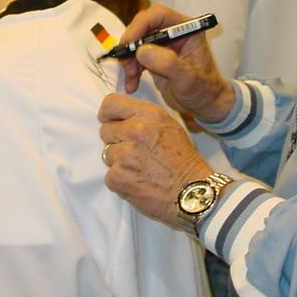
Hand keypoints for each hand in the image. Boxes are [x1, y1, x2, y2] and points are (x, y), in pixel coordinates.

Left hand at [98, 93, 212, 225]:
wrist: (191, 192)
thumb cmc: (184, 161)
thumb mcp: (170, 126)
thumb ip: (144, 118)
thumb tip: (121, 118)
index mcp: (149, 115)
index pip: (111, 103)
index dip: (108, 114)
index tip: (111, 121)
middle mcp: (135, 131)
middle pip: (106, 130)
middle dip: (116, 140)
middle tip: (134, 151)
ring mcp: (124, 155)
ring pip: (107, 153)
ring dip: (119, 161)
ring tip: (140, 168)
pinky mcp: (117, 177)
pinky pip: (109, 174)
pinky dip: (120, 179)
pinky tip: (138, 181)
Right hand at [117, 4, 234, 122]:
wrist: (205, 104)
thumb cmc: (204, 90)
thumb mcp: (188, 79)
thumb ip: (168, 63)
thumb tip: (141, 50)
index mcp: (187, 29)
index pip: (159, 14)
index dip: (140, 25)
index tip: (129, 43)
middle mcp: (173, 32)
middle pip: (143, 26)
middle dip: (131, 44)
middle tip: (125, 63)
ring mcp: (163, 44)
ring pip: (136, 42)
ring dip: (129, 59)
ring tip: (130, 77)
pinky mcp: (154, 57)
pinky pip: (135, 57)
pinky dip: (130, 69)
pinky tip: (132, 84)